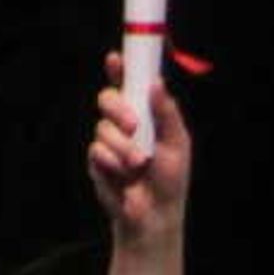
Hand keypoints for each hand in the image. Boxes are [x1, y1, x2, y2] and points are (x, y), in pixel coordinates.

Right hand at [87, 48, 191, 247]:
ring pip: (102, 128)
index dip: (119, 68)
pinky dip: (112, 163)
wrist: (154, 216)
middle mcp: (123, 124)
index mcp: (144, 114)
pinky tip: (124, 176)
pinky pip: (97, 151)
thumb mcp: (177, 143)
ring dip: (122, 147)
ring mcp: (108, 142)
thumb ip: (166, 113)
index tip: (116, 59)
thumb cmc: (170, 179)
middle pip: (106, 99)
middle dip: (117, 109)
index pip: (128, 84)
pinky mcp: (97, 162)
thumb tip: (157, 82)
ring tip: (139, 164)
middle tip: (133, 125)